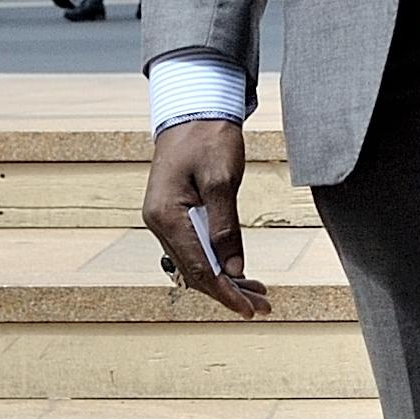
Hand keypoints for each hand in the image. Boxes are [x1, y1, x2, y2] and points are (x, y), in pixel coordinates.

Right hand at [142, 117, 266, 317]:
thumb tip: (234, 267)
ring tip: (256, 294)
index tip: (248, 309)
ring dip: (224, 280)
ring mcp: (163, 218)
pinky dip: (216, 261)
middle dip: (228, 291)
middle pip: (194, 271)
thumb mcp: (222, 180)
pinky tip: (238, 272)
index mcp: (166, 216)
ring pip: (194, 262)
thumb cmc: (207, 137)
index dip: (225, 292)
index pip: (197, 267)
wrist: (192, 108)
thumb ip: (225, 227)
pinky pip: (194, 247)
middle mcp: (158, 222)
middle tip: (261, 306)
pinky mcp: (173, 213)